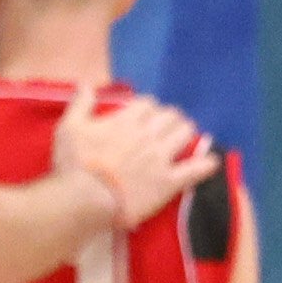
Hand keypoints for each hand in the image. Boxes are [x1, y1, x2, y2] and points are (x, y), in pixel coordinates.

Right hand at [54, 84, 215, 230]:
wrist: (87, 198)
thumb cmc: (75, 163)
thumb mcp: (69, 128)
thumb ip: (80, 104)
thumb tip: (85, 84)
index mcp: (125, 121)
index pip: (147, 104)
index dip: (149, 107)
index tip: (146, 114)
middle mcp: (148, 135)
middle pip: (170, 116)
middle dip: (170, 117)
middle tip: (168, 125)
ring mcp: (162, 158)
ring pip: (185, 134)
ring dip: (187, 132)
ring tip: (185, 136)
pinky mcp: (170, 182)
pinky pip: (195, 170)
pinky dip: (206, 165)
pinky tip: (212, 162)